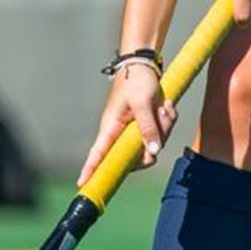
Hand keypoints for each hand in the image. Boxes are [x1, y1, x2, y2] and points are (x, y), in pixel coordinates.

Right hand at [78, 65, 177, 185]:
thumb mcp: (143, 103)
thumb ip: (147, 127)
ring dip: (164, 126)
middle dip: (155, 141)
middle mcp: (122, 133)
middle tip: (161, 116)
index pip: (98, 153)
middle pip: (138, 156)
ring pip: (154, 144)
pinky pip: (162, 133)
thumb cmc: (137, 81)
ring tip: (164, 106)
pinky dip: (168, 120)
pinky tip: (168, 105)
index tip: (82, 184)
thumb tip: (152, 152)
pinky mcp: (148, 125)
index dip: (90, 169)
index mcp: (111, 128)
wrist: (147, 64)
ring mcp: (136, 130)